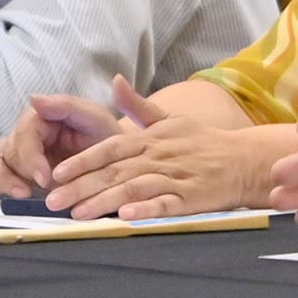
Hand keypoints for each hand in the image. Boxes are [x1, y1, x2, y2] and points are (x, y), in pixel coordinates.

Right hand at [0, 92, 126, 197]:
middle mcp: (25, 133)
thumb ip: (66, 105)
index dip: (30, 158)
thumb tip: (34, 98)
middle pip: (8, 152)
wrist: (114, 159)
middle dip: (22, 172)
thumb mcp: (94, 118)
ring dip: (2, 180)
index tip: (43, 178)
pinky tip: (12, 194)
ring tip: (21, 194)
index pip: (23, 135)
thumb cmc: (104, 137)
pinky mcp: (16, 171)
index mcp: (41, 117)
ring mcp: (18, 153)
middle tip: (40, 188)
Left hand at [39, 77, 283, 221]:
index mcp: (151, 138)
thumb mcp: (170, 119)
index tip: (57, 173)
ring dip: (104, 201)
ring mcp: (175, 177)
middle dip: (81, 187)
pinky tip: (127, 216)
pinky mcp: (191, 198)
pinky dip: (146, 209)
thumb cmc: (203, 142)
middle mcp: (159, 156)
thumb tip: (115, 80)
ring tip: (77, 214)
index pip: (110, 148)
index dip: (82, 161)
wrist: (244, 160)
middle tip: (52, 201)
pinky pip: (166, 204)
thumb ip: (138, 105)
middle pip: (114, 171)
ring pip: (133, 188)